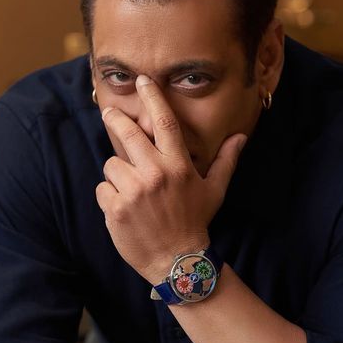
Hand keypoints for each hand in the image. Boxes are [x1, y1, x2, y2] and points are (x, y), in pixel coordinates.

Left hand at [96, 75, 246, 282]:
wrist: (177, 260)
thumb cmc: (195, 222)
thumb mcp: (214, 191)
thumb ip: (226, 161)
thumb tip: (241, 137)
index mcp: (178, 166)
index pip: (164, 123)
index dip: (153, 98)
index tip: (142, 81)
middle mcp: (155, 174)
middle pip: (128, 134)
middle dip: (116, 120)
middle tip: (110, 114)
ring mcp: (133, 192)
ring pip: (111, 165)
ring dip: (117, 174)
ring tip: (132, 192)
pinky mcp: (115, 209)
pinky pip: (102, 189)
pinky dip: (109, 196)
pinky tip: (123, 209)